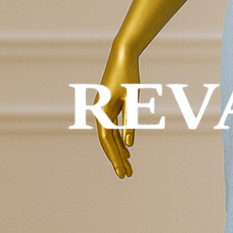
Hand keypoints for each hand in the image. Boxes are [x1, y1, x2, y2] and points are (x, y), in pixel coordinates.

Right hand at [96, 47, 138, 178]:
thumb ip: (130, 121)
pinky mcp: (108, 107)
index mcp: (103, 112)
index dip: (114, 157)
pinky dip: (119, 139)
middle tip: (126, 176)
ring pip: (109, 136)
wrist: (122, 56)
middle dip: (116, 159)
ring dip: (118, 151)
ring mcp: (103, 110)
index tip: (121, 171)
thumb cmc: (128, 76)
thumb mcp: (132, 99)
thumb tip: (129, 144)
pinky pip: (112, 128)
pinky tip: (127, 149)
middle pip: (107, 142)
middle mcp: (100, 112)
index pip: (106, 141)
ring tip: (128, 167)